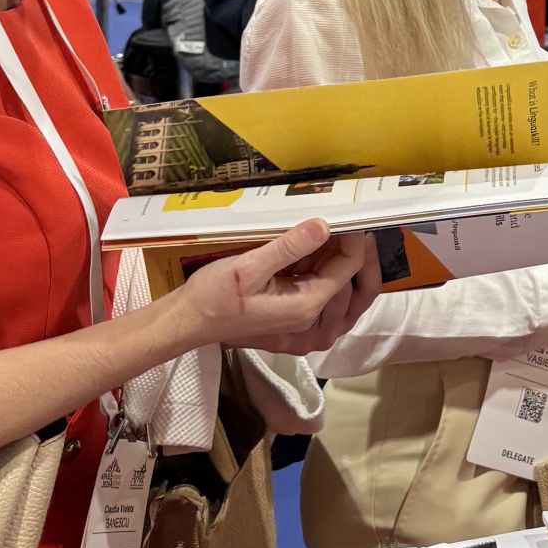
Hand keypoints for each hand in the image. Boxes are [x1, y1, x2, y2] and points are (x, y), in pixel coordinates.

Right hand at [172, 222, 377, 355]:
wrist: (189, 323)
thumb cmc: (213, 296)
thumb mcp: (248, 267)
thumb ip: (288, 248)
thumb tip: (324, 225)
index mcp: (306, 307)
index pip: (347, 270)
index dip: (354, 240)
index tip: (352, 214)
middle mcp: (313, 326)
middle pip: (355, 289)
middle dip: (358, 256)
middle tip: (353, 225)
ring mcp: (306, 332)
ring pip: (345, 299)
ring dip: (343, 268)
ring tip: (335, 237)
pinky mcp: (297, 329)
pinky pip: (326, 305)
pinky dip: (326, 278)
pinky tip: (314, 256)